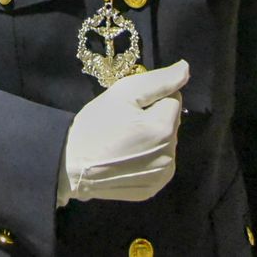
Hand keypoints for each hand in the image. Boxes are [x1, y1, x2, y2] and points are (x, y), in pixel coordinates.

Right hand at [58, 60, 188, 205]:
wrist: (70, 166)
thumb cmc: (94, 125)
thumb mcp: (122, 93)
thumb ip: (158, 81)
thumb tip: (186, 69)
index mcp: (164, 128)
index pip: (173, 100)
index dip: (151, 98)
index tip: (130, 106)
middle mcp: (170, 155)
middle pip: (170, 123)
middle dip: (153, 118)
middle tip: (125, 122)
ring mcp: (161, 175)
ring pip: (165, 144)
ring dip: (152, 139)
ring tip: (124, 141)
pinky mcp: (152, 189)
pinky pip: (157, 165)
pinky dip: (146, 159)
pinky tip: (126, 158)